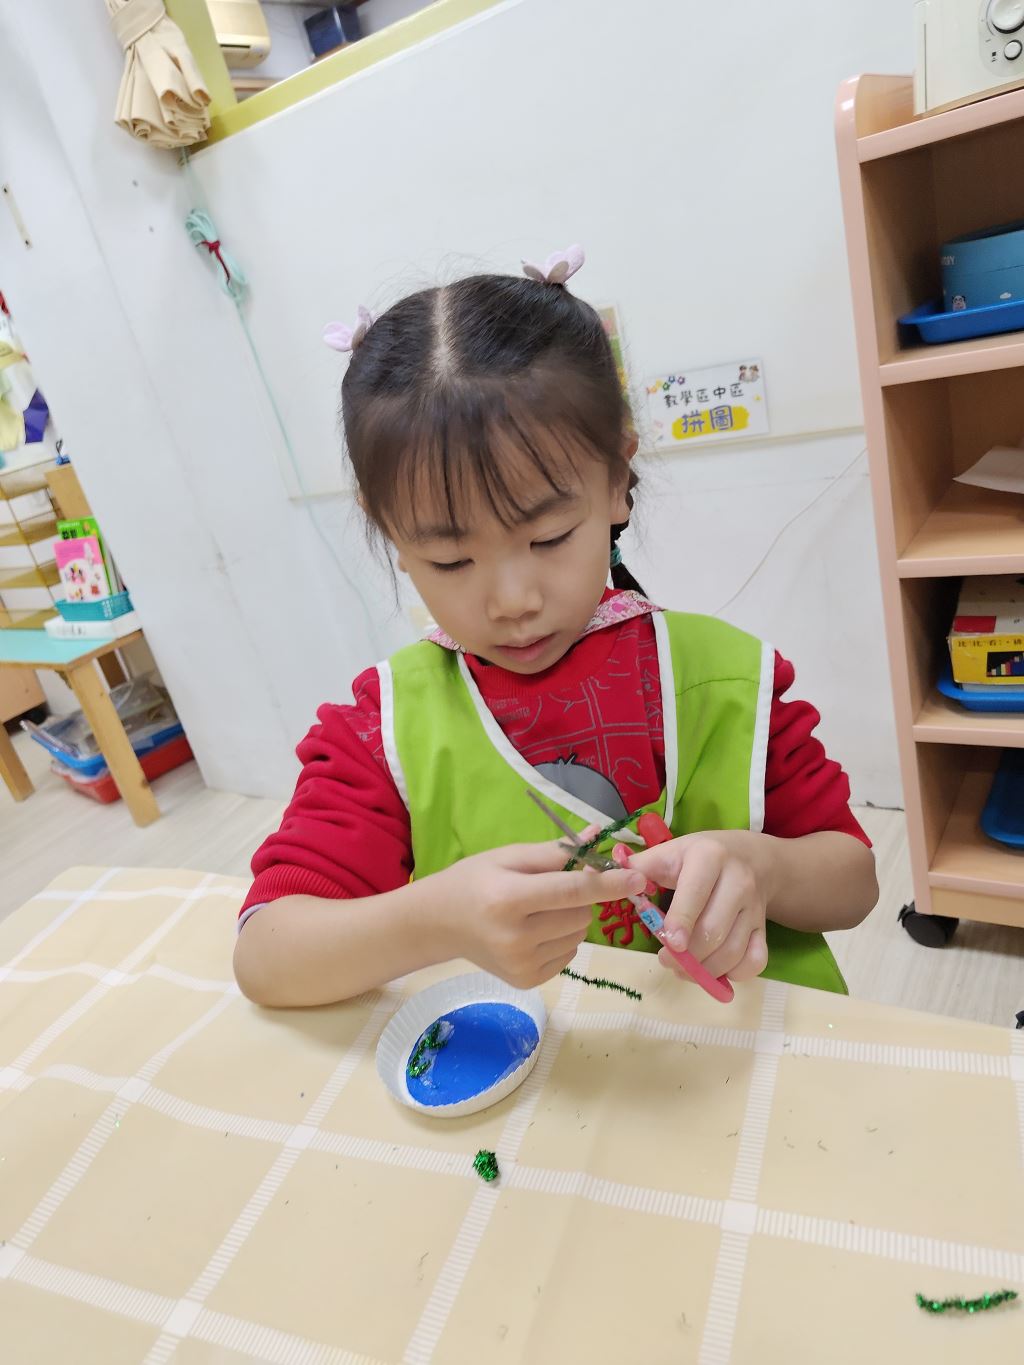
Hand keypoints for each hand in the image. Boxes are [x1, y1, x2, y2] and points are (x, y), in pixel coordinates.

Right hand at [435, 840, 646, 989]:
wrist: (438, 923)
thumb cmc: (474, 880)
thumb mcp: (508, 857)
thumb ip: (556, 852)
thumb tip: (597, 837)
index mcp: (508, 899)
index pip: (571, 892)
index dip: (608, 884)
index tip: (639, 879)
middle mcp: (515, 938)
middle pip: (581, 915)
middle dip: (580, 898)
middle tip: (552, 888)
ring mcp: (521, 965)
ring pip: (579, 935)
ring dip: (572, 918)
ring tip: (539, 910)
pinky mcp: (527, 981)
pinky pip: (569, 953)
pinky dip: (562, 938)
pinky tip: (534, 930)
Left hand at [628, 831, 773, 982]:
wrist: (751, 858)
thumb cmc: (700, 857)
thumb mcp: (670, 852)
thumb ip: (639, 867)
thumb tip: (603, 878)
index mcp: (709, 858)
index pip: (695, 894)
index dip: (681, 922)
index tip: (669, 944)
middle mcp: (738, 882)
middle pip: (713, 930)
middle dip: (686, 955)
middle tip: (666, 960)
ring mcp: (755, 908)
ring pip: (733, 951)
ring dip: (704, 970)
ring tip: (683, 970)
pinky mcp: (764, 928)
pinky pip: (756, 961)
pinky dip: (734, 974)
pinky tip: (714, 969)